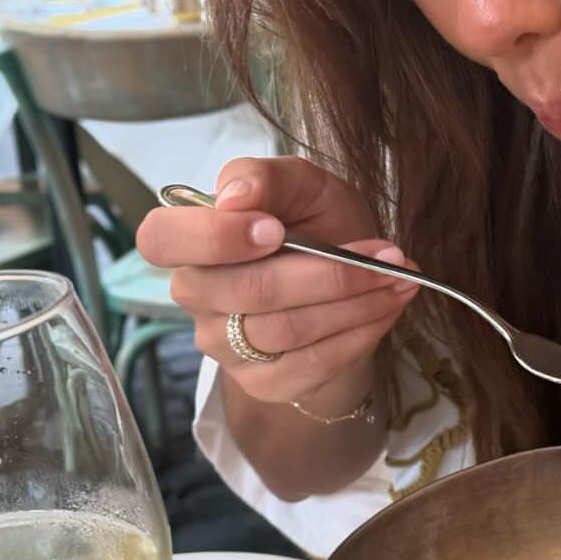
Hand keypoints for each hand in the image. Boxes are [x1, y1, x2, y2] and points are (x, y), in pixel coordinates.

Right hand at [136, 156, 418, 413]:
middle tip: (388, 254)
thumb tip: (235, 196)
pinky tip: (387, 309)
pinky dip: (358, 334)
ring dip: (356, 301)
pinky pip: (309, 365)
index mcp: (190, 239)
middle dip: (329, 271)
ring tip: (400, 277)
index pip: (160, 239)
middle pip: (248, 291)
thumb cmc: (316, 224)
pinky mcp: (261, 382)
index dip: (215, 237)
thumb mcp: (302, 185)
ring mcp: (224, 345)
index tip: (276, 228)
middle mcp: (196, 295)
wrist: (349, 281)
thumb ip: (267, 177)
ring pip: (287, 329)